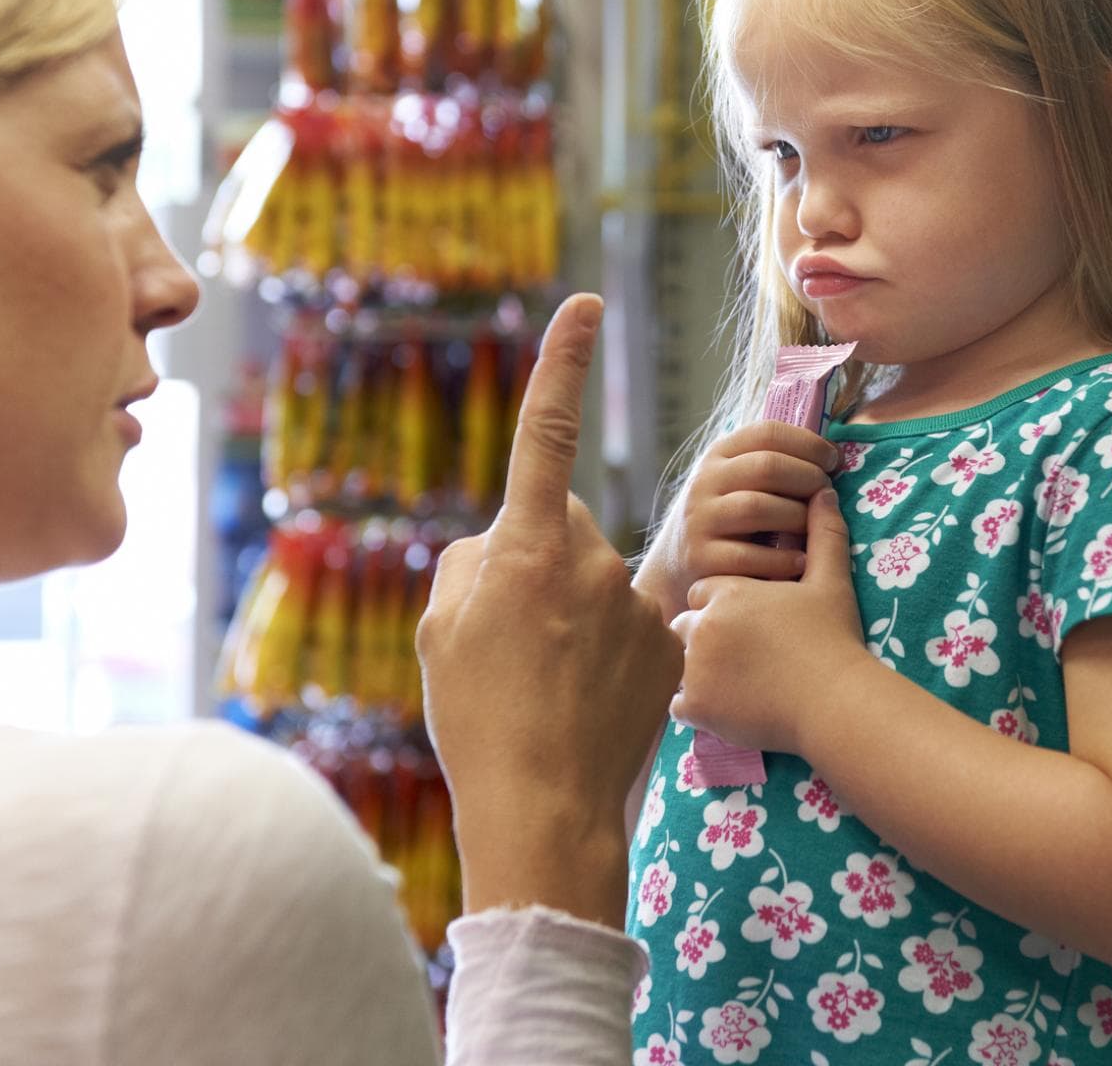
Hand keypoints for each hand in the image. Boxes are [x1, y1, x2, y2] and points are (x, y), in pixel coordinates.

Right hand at [418, 293, 683, 926]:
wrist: (544, 807)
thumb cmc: (477, 716)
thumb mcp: (442, 630)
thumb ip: (472, 564)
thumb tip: (503, 545)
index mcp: (527, 546)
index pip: (547, 432)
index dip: (563, 363)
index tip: (584, 304)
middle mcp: (590, 559)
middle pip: (560, 528)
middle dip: (538, 561)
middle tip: (511, 638)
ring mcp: (636, 602)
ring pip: (595, 582)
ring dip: (572, 613)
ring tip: (547, 684)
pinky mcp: (669, 642)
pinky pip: (631, 623)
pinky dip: (610, 650)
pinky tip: (587, 700)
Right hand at [643, 419, 843, 621]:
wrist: (677, 564)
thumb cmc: (729, 518)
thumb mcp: (738, 481)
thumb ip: (773, 464)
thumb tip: (833, 456)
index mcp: (719, 454)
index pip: (767, 432)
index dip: (808, 443)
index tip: (833, 461)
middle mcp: (705, 482)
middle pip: (767, 466)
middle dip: (808, 477)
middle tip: (827, 494)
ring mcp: (700, 519)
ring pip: (758, 507)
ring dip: (798, 517)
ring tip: (815, 528)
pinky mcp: (701, 558)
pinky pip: (749, 556)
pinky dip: (782, 559)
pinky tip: (801, 562)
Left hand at [670, 488, 871, 759]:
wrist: (834, 700)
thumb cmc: (834, 639)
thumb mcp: (831, 581)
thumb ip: (823, 534)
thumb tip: (824, 492)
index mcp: (727, 591)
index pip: (704, 591)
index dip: (724, 606)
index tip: (748, 622)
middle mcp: (702, 624)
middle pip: (686, 625)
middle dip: (705, 637)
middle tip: (740, 655)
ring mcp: (694, 667)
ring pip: (677, 664)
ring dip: (697, 671)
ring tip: (733, 682)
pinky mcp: (696, 705)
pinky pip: (677, 704)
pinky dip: (696, 706)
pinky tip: (725, 705)